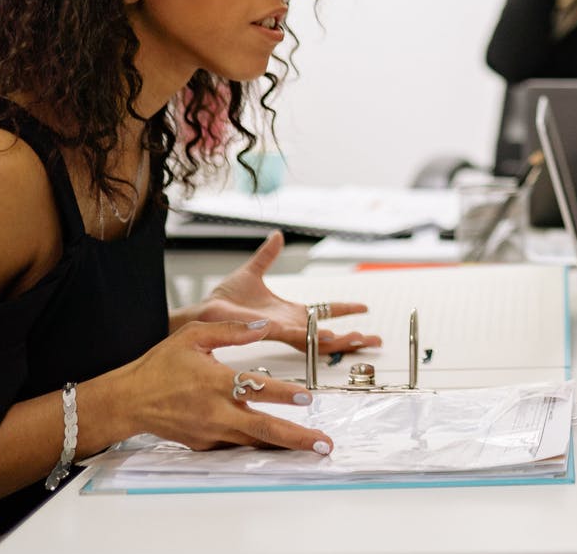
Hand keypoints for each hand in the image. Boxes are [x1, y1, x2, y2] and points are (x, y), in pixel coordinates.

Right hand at [94, 318, 332, 452]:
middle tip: (323, 444)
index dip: (282, 394)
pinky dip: (258, 446)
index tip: (307, 397)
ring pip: (254, 442)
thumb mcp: (193, 335)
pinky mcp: (205, 444)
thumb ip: (232, 331)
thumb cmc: (161, 366)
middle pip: (262, 428)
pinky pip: (236, 445)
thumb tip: (265, 326)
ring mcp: (210, 431)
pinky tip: (280, 448)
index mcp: (214, 382)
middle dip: (296, 438)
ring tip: (311, 448)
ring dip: (283, 446)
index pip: (255, 388)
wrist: (129, 400)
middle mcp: (215, 411)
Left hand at [185, 231, 381, 354]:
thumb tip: (278, 236)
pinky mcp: (269, 331)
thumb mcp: (252, 272)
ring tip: (359, 340)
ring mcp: (280, 330)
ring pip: (317, 339)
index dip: (344, 310)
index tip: (365, 308)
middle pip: (327, 334)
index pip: (324, 312)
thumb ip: (267, 256)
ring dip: (339, 340)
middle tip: (375, 340)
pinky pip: (296, 335)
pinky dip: (314, 336)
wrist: (201, 312)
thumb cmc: (222, 300)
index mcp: (289, 313)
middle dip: (352, 338)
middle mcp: (288, 325)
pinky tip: (330, 336)